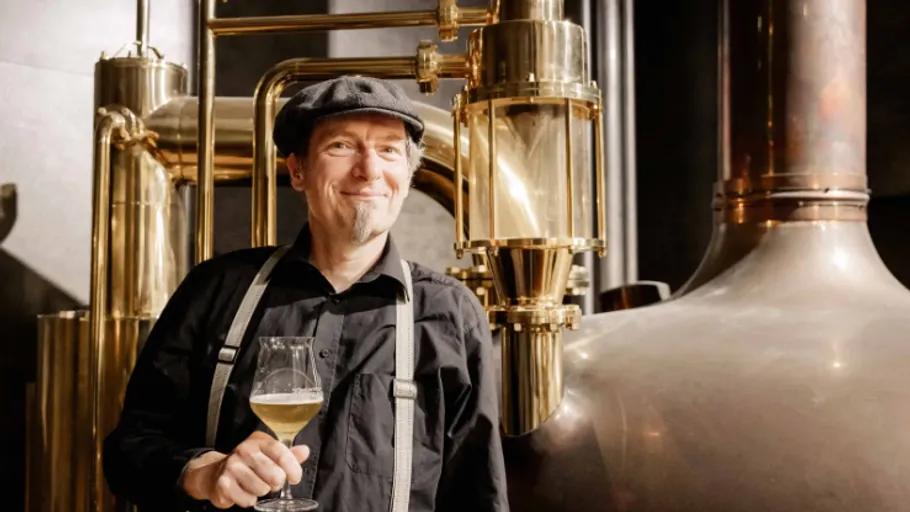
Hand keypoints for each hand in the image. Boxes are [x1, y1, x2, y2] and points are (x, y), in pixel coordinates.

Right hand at [182, 431, 309, 508]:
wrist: (216, 473)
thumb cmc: (249, 465)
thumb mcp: (269, 455)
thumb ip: (289, 454)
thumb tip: (305, 450)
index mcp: (258, 441)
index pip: (280, 451)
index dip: (292, 467)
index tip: (295, 478)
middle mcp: (244, 450)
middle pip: (274, 473)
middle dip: (278, 483)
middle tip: (273, 482)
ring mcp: (232, 466)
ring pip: (261, 488)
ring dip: (262, 491)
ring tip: (257, 485)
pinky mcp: (223, 483)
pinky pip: (247, 500)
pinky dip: (250, 500)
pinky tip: (245, 492)